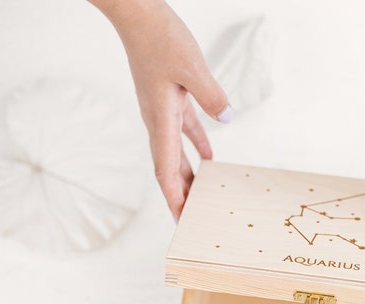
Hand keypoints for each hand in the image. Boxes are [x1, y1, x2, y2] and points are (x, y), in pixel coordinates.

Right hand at [90, 0, 230, 220]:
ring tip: (200, 198)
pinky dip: (197, 146)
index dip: (173, 196)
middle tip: (190, 222)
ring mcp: (162, 110)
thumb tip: (226, 118)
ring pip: (176, 153)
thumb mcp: (191, 67)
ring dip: (188, 177)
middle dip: (180, 196)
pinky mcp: (169, 98)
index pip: (165, 168)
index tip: (180, 219)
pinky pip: (185, 130)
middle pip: (169, 169)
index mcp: (159, 118)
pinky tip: (210, 158)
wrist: (137, 14)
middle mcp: (157, 120)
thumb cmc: (159, 37)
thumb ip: (211, 96)